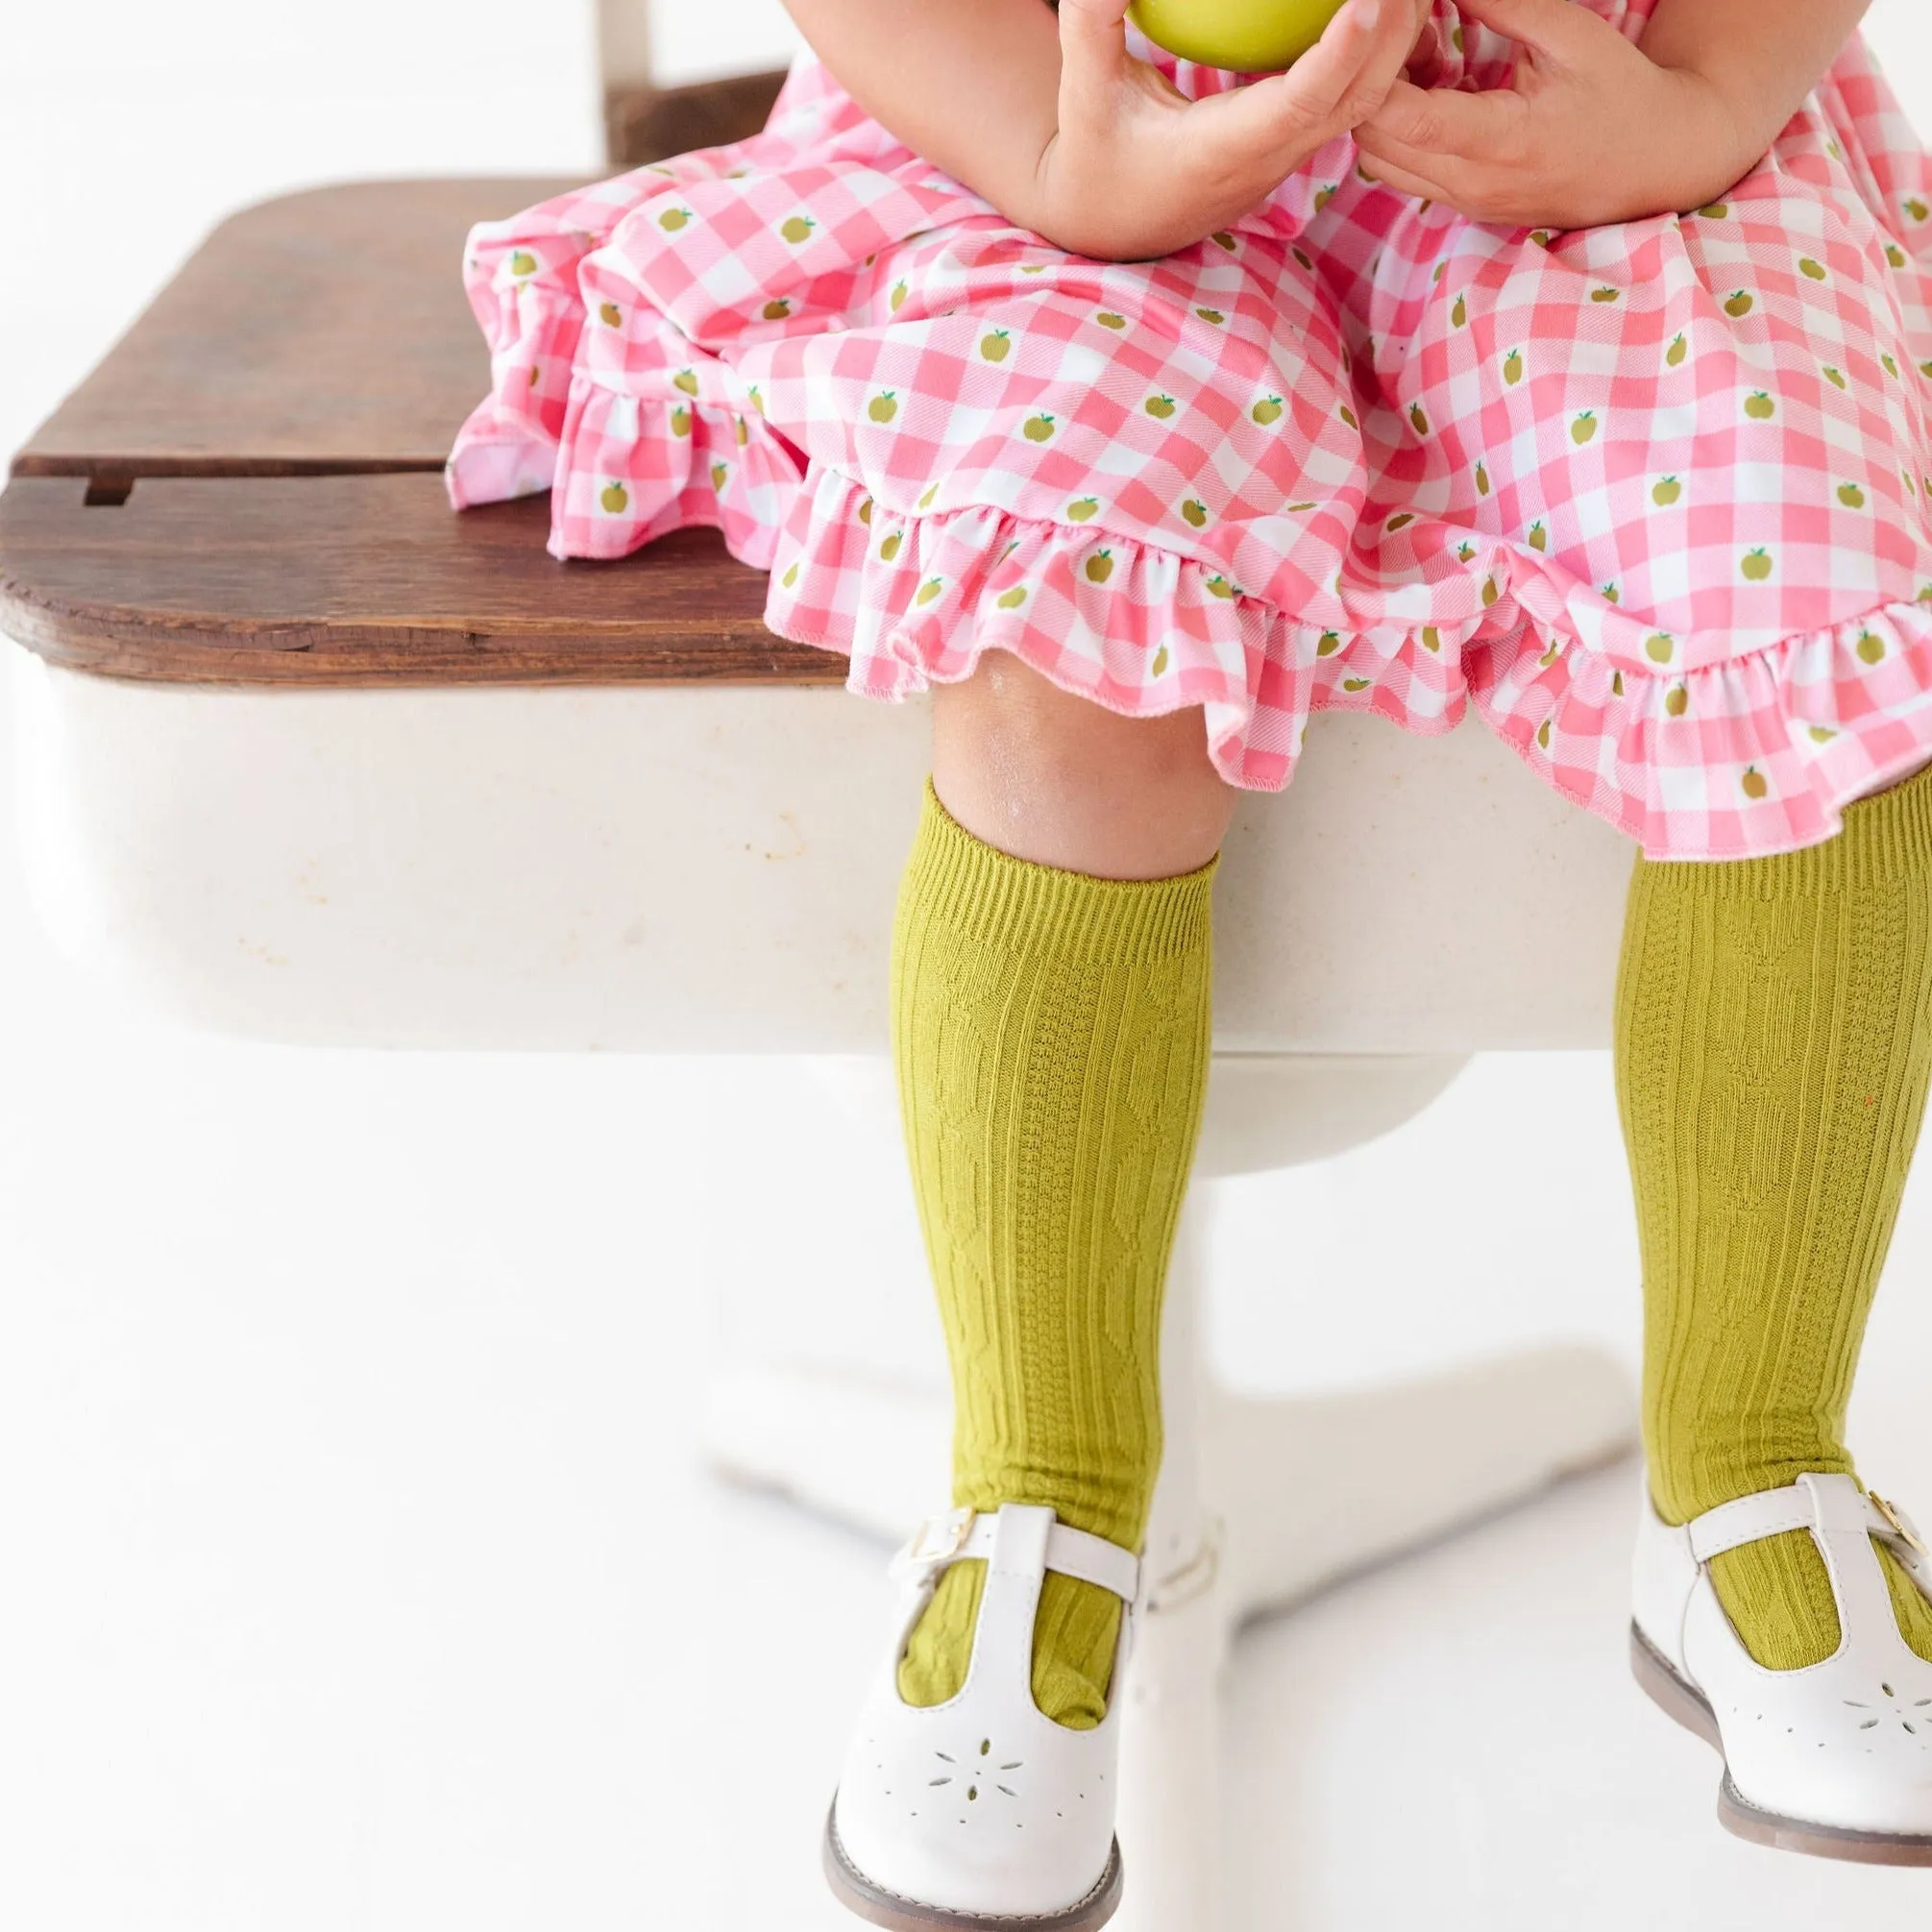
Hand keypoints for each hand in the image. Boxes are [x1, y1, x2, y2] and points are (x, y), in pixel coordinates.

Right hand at [1035, 0, 1434, 259]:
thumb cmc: (1096, 155)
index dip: (1339, 54)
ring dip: (1401, 36)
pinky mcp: (1298, 143)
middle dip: (1397, 29)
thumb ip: (1091, 27)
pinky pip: (1354, 94)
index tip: (1370, 0)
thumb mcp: (1083, 93)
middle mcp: (1270, 159)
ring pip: (1369, 100)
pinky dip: (1380, 47)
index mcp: (1222, 153)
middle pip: (1359, 98)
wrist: (1113, 222)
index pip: (1296, 104)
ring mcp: (1291, 155)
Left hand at [1354, 0, 1760, 229]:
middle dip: (1371, 86)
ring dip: (1380, 112)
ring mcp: (1462, 201)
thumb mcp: (1569, 35)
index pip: (1406, 119)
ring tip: (1423, 64)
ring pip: (1378, 162)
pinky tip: (1433, 93)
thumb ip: (1503, 5)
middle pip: (1374, 142)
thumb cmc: (1618, 91)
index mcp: (1501, 141)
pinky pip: (1402, 172)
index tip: (1382, 27)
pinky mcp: (1460, 205)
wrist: (1653, 161)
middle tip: (1408, 36)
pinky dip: (1398, 133)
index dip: (1377, 73)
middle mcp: (1471, 183)